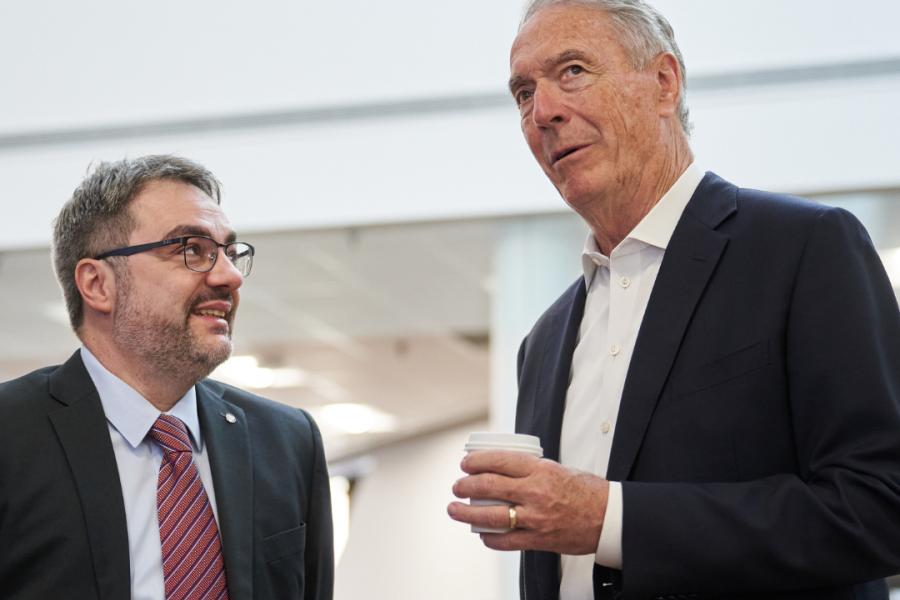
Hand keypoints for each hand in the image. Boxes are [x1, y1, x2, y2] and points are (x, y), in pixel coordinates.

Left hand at [447, 450, 608, 554]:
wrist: (609, 517)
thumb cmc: (586, 491)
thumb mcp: (558, 469)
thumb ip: (532, 470)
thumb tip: (504, 469)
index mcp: (540, 470)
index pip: (499, 461)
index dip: (476, 462)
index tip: (465, 464)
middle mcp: (535, 492)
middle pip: (488, 486)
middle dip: (466, 485)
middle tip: (457, 486)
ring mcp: (535, 518)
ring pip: (491, 516)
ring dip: (466, 513)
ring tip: (454, 509)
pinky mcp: (539, 539)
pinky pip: (506, 541)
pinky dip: (489, 538)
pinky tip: (481, 533)